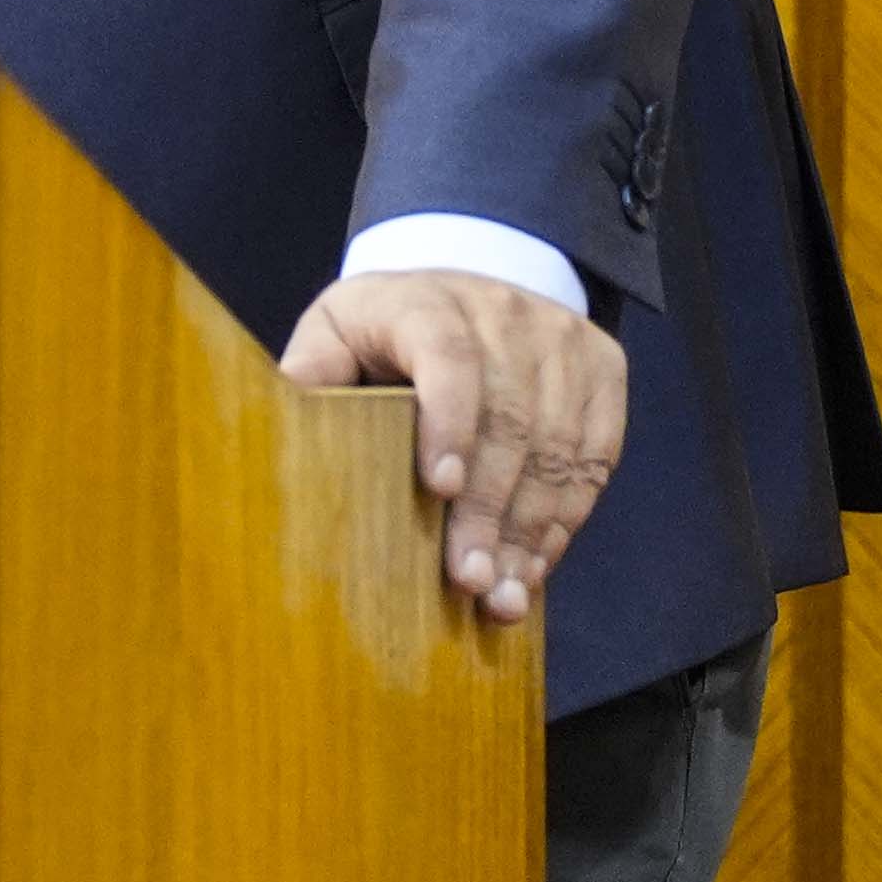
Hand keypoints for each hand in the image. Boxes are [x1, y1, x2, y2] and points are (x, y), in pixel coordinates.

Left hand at [279, 267, 626, 621]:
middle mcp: (504, 312)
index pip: (447, 355)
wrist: (467, 287)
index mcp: (427, 302)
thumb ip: (313, 373)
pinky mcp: (602, 367)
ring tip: (504, 595)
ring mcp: (562, 338)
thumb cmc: (386, 329)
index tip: (439, 488)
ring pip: (557, 446)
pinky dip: (567, 518)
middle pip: (508, 417)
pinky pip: (596, 455)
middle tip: (470, 580)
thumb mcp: (336, 332)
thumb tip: (279, 425)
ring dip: (531, 530)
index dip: (448, 421)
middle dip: (489, 509)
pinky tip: (536, 564)